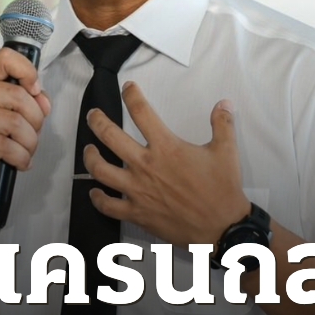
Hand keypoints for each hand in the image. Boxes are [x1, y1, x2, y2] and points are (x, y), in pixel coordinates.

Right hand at [0, 47, 51, 200]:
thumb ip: (22, 99)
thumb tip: (43, 101)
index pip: (6, 58)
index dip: (28, 73)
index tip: (34, 92)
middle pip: (19, 96)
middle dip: (36, 120)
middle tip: (31, 135)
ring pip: (17, 123)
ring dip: (30, 143)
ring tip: (25, 151)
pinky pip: (8, 147)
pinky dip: (21, 158)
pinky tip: (19, 162)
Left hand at [83, 82, 249, 245]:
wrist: (222, 227)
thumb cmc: (222, 188)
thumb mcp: (226, 151)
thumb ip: (222, 124)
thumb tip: (224, 102)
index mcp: (165, 147)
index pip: (141, 112)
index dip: (131, 95)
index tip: (128, 88)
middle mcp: (145, 165)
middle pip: (109, 136)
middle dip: (97, 121)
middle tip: (93, 115)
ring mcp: (137, 190)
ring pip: (100, 170)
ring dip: (90, 157)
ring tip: (89, 150)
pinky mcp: (136, 212)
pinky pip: (108, 205)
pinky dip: (97, 198)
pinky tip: (94, 191)